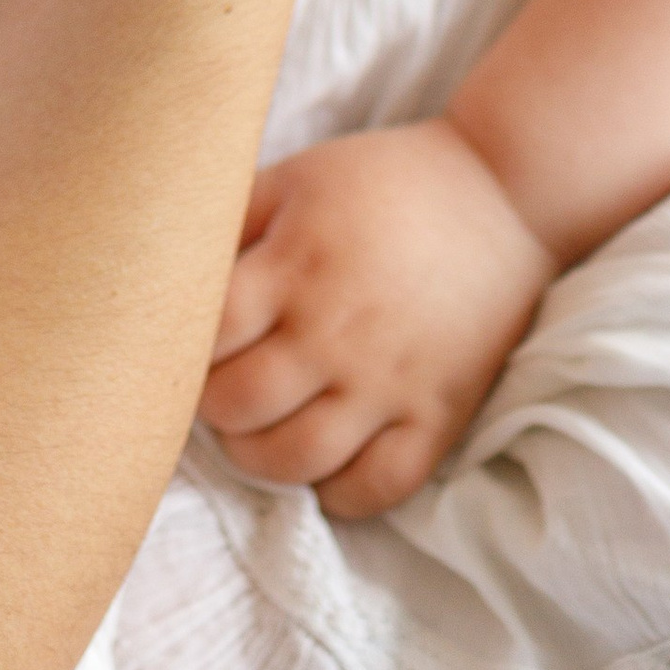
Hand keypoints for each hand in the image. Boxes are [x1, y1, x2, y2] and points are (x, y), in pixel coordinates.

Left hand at [201, 121, 556, 517]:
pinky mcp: (439, 415)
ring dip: (256, 457)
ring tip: (255, 429)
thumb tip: (165, 260)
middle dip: (208, 405)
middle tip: (214, 389)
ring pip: (297, 458)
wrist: (504, 197)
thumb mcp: (298, 177)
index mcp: (297, 264)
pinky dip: (338, 493)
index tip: (176, 344)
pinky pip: (378, 487)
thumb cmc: (384, 183)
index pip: (206, 333)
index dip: (176, 348)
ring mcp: (391, 381)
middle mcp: (338, 331)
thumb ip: (231, 220)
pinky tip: (321, 464)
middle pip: (240, 404)